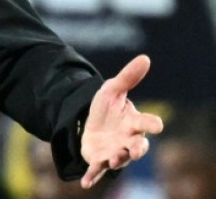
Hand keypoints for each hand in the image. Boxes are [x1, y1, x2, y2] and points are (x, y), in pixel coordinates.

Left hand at [79, 54, 163, 188]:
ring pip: (120, 159)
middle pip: (139, 147)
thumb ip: (128, 77)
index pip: (147, 124)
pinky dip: (93, 177)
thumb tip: (145, 57)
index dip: (152, 124)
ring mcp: (114, 151)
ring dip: (118, 160)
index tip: (156, 125)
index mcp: (134, 122)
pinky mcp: (99, 160)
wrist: (90, 124)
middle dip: (138, 148)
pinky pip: (97, 170)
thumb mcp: (112, 90)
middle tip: (136, 149)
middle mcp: (128, 140)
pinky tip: (85, 183)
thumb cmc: (108, 109)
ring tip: (113, 159)